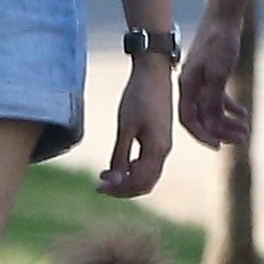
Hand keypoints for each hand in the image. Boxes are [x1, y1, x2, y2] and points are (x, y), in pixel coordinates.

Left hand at [98, 60, 173, 198]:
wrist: (154, 73)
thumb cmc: (139, 96)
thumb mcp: (125, 127)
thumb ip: (121, 155)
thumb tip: (114, 179)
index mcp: (157, 149)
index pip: (140, 183)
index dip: (119, 190)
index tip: (99, 186)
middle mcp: (164, 151)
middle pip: (145, 183)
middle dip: (123, 189)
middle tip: (100, 186)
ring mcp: (164, 145)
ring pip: (148, 175)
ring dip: (128, 180)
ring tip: (106, 177)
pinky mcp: (160, 138)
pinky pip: (149, 164)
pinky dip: (133, 170)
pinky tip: (119, 165)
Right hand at [178, 14, 249, 148]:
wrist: (224, 15)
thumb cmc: (220, 41)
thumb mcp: (219, 73)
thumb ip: (213, 99)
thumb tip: (210, 124)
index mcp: (187, 86)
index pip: (189, 120)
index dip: (203, 135)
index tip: (219, 146)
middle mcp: (191, 85)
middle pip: (202, 117)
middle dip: (220, 131)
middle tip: (241, 139)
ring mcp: (201, 79)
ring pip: (211, 109)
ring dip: (227, 121)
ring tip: (246, 129)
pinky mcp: (212, 72)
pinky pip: (218, 97)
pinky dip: (230, 107)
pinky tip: (243, 114)